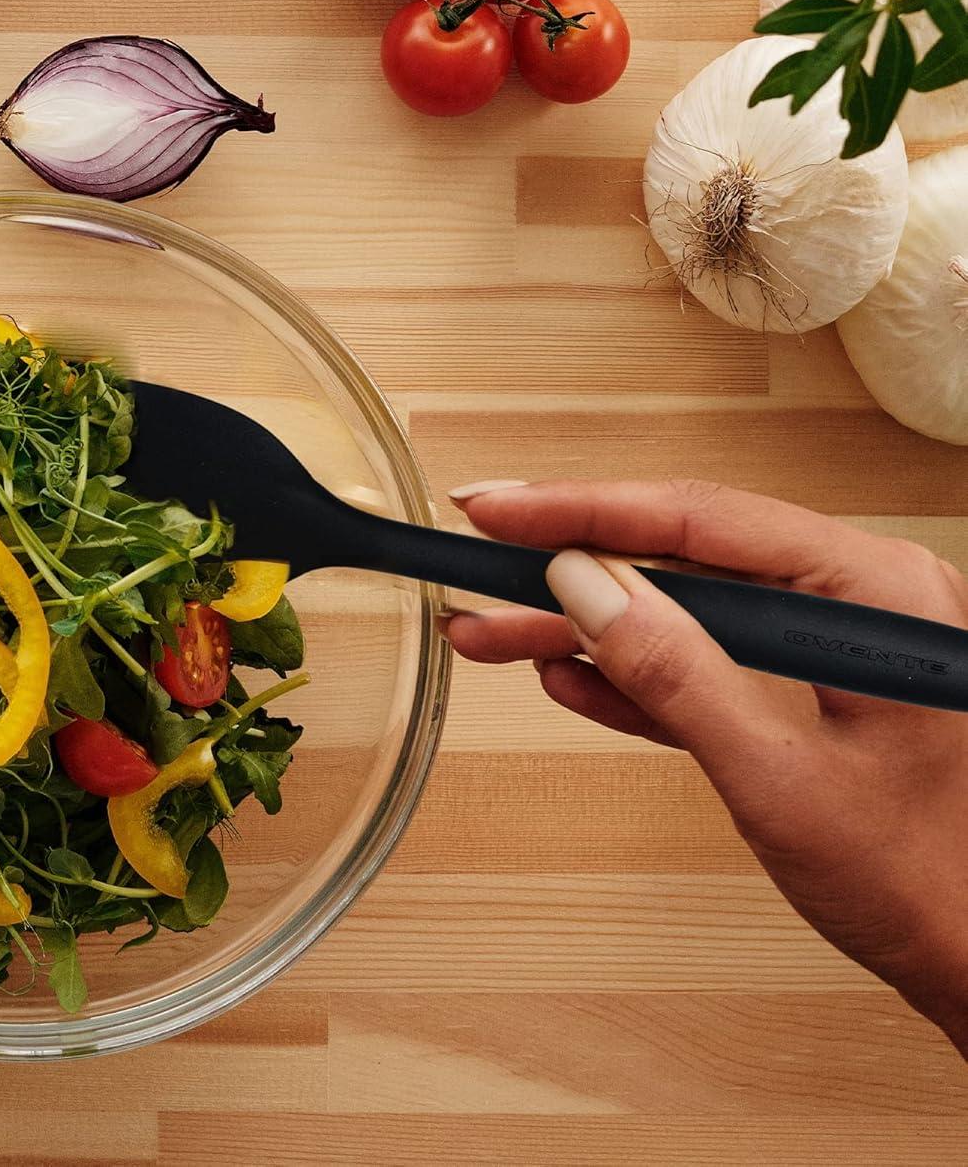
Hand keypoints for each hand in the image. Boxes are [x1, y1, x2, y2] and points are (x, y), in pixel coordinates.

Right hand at [442, 479, 967, 1055]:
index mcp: (872, 588)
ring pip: (678, 611)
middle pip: (678, 556)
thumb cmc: (932, 886)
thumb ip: (675, 673)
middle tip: (474, 562)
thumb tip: (583, 585)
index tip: (496, 509)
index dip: (581, 510)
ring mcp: (829, 640)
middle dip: (565, 569)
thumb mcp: (780, 778)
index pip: (698, 519)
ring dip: (582, 626)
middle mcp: (854, 595)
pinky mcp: (806, 687)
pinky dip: (631, 673)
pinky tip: (563, 673)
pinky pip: (701, 662)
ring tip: (489, 631)